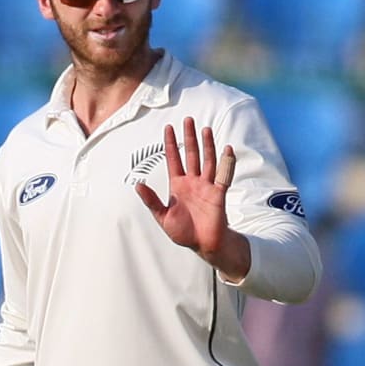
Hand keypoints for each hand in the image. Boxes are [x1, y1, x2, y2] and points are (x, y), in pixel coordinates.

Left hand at [135, 117, 248, 279]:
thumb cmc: (183, 232)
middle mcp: (193, 182)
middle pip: (191, 155)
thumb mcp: (162, 217)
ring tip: (205, 129)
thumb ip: (151, 200)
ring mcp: (207, 186)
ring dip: (207, 145)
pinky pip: (224, 176)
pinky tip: (227, 150)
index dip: (170, 143)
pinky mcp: (219, 194)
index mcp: (178, 185)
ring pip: (207, 160)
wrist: (204, 245)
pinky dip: (226, 163)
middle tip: (188, 120)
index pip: (173, 159)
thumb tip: (137, 184)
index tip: (168, 127)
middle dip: (189, 138)